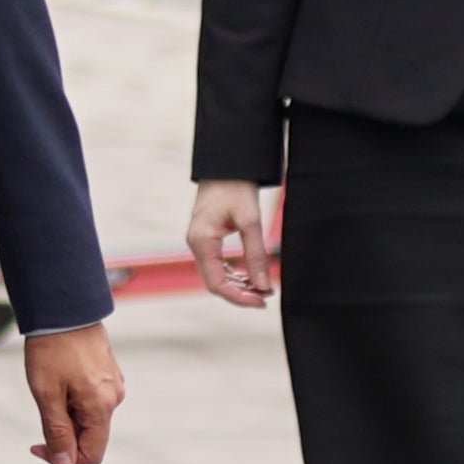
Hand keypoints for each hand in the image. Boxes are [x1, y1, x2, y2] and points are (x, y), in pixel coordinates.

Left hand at [24, 324, 123, 463]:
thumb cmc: (52, 348)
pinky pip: (91, 399)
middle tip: (40, 408)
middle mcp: (114, 398)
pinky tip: (59, 377)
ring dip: (66, 414)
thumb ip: (57, 433)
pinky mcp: (108, 373)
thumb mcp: (47, 394)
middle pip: (90, 437)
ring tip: (50, 385)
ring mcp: (113, 384)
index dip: (64, 459)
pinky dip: (72, 399)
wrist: (63, 307)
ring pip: (88, 418)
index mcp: (102, 406)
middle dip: (63, 433)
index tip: (37, 444)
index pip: (91, 455)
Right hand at [187, 181, 273, 306]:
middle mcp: (196, 245)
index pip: (216, 284)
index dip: (239, 297)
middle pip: (215, 283)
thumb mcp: (250, 221)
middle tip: (267, 295)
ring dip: (239, 284)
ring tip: (263, 287)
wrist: (226, 163)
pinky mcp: (207, 238)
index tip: (263, 300)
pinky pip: (218, 264)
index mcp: (201, 242)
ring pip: (217, 275)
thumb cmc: (235, 187)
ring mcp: (200, 242)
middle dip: (241, 293)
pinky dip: (235, 273)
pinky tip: (252, 275)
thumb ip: (256, 255)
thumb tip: (264, 285)